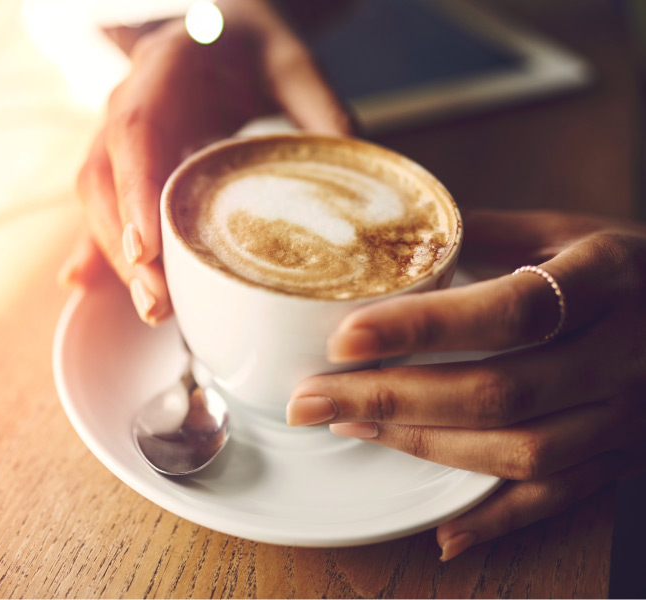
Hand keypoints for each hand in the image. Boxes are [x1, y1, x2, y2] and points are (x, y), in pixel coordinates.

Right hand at [62, 0, 353, 323]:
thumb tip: (354, 182)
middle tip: (157, 302)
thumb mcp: (295, 65)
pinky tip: (89, 285)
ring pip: (96, 198)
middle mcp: (127, 101)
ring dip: (116, 256)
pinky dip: (97, 247)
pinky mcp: (122, 162)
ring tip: (152, 308)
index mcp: (165, 68)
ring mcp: (117, 133)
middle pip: (106, 178)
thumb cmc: (254, 48)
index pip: (136, 131)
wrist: (222, 33)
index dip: (135, 191)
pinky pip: (101, 205)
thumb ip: (320, 112)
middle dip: (126, 245)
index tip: (147, 247)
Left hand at [287, 209, 645, 559]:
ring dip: (425, 446)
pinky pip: (559, 500)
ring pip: (521, 451)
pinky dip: (498, 521)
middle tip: (312, 398)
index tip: (345, 337)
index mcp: (606, 278)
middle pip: (499, 391)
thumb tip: (397, 236)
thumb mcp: (571, 229)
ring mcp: (627, 414)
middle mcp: (621, 352)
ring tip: (351, 426)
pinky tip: (443, 531)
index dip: (422, 327)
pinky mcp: (623, 457)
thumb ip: (488, 231)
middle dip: (391, 398)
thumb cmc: (633, 267)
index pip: (508, 309)